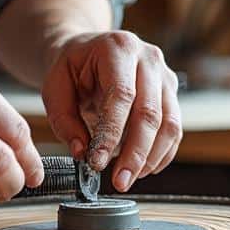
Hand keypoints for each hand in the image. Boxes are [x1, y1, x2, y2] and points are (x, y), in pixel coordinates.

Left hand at [41, 31, 181, 190]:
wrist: (88, 49)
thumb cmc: (71, 67)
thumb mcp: (54, 87)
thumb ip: (64, 120)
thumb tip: (82, 153)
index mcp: (118, 48)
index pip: (121, 95)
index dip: (111, 133)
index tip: (96, 162)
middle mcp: (149, 58)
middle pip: (150, 113)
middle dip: (134, 154)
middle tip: (119, 181)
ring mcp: (165, 75)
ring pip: (169, 124)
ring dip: (149, 158)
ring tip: (127, 178)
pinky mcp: (171, 93)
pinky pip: (175, 129)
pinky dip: (161, 154)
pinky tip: (143, 169)